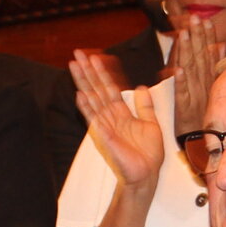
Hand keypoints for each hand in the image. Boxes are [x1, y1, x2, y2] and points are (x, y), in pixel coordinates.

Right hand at [68, 50, 166, 191]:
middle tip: (77, 53)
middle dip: (87, 71)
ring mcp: (105, 125)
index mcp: (122, 112)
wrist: (147, 173)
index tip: (95, 57)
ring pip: (92, 98)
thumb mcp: (151, 124)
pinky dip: (86, 107)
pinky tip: (79, 94)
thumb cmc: (148, 153)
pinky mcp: (104, 136)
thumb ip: (145, 106)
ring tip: (74, 66)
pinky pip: (94, 119)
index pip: (109, 87)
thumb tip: (142, 87)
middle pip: (96, 88)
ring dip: (83, 82)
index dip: (102, 72)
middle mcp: (110, 116)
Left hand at [167, 20, 220, 136]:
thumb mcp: (216, 88)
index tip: (206, 21)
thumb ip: (218, 66)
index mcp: (210, 81)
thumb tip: (221, 45)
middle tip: (195, 19)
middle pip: (200, 59)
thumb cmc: (207, 115)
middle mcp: (204, 86)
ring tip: (185, 35)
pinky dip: (181, 82)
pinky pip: (182, 94)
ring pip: (191, 72)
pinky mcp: (184, 109)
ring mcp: (194, 97)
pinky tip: (178, 69)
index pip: (209, 55)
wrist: (203, 143)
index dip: (207, 38)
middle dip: (198, 38)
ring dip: (188, 53)